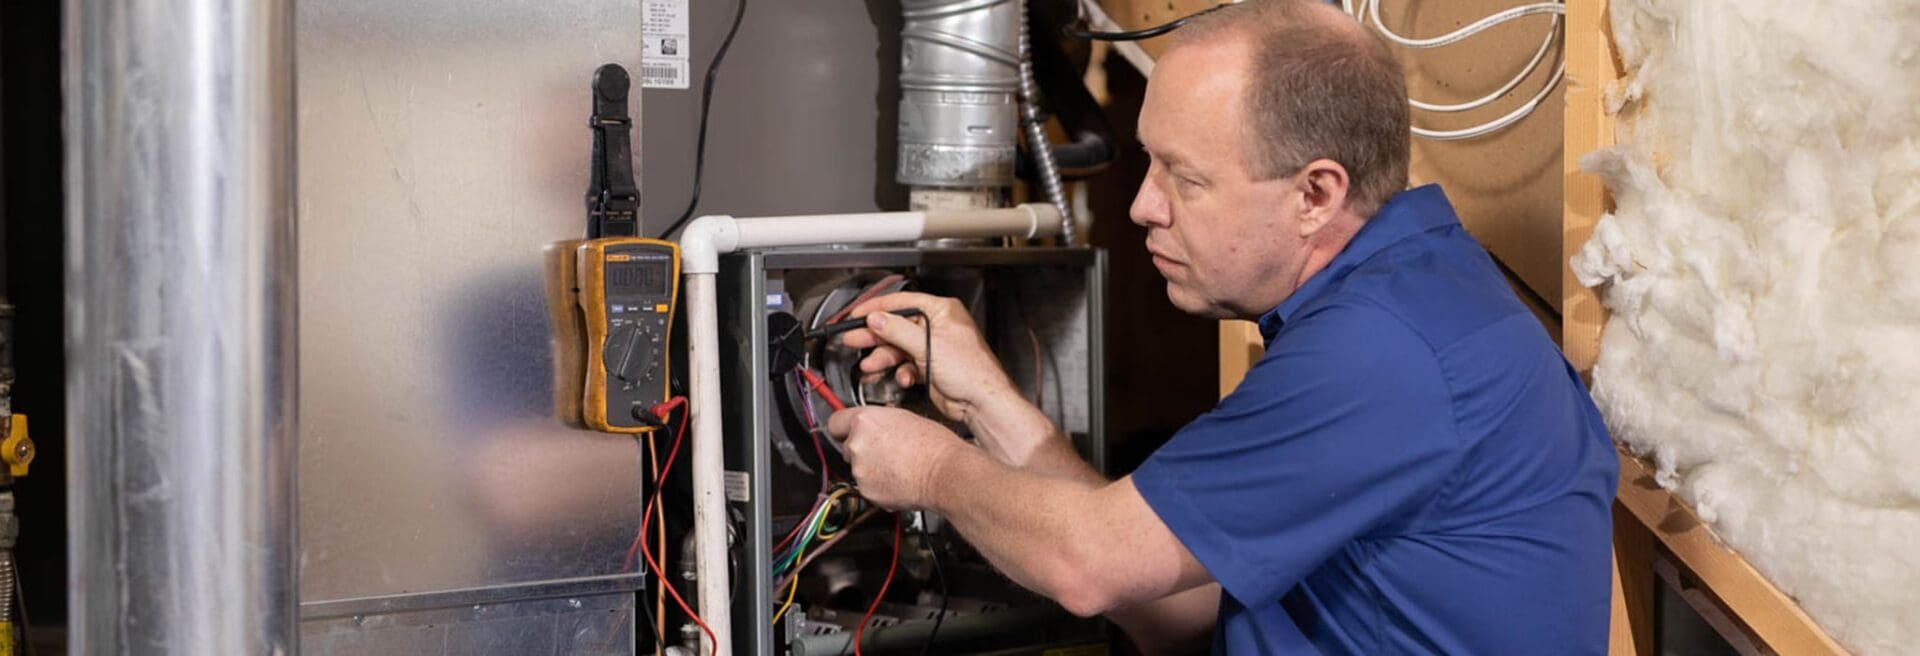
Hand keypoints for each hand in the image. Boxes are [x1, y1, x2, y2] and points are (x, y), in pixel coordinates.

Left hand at [825, 406, 969, 510]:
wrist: (944, 472)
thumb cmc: (933, 445)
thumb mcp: (904, 419)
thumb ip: (880, 423)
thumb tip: (875, 428)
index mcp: (865, 421)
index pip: (835, 422)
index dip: (843, 428)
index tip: (846, 432)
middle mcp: (857, 444)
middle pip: (847, 446)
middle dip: (863, 450)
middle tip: (886, 451)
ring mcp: (860, 469)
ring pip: (857, 468)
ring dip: (871, 468)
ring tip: (897, 466)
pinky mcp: (866, 491)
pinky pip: (867, 486)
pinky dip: (878, 485)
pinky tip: (898, 479)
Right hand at [836, 292, 1019, 422]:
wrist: (981, 403)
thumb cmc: (971, 371)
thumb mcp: (929, 345)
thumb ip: (898, 330)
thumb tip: (877, 318)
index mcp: (941, 312)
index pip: (903, 302)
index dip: (877, 308)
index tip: (857, 314)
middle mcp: (936, 327)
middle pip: (896, 326)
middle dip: (874, 336)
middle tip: (852, 339)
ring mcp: (932, 347)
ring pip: (898, 348)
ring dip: (883, 358)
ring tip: (870, 366)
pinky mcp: (929, 367)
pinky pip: (905, 365)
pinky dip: (899, 372)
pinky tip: (901, 379)